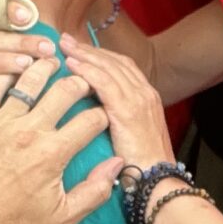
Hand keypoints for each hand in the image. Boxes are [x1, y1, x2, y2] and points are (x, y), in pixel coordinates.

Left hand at [0, 55, 118, 223]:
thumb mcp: (62, 218)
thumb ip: (95, 191)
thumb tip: (117, 165)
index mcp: (54, 152)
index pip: (91, 120)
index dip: (103, 114)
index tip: (103, 115)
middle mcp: (30, 130)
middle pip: (65, 90)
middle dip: (81, 82)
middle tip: (83, 83)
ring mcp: (2, 121)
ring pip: (29, 79)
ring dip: (45, 68)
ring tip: (53, 64)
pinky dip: (7, 76)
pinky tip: (16, 74)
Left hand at [56, 33, 175, 166]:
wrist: (158, 182)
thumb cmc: (144, 168)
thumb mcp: (136, 134)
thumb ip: (122, 119)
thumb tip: (100, 112)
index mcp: (147, 98)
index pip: (122, 66)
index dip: (100, 55)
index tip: (79, 50)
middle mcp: (145, 93)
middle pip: (114, 61)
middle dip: (89, 49)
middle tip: (66, 41)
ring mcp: (138, 100)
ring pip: (108, 68)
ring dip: (85, 55)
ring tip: (64, 47)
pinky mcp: (128, 111)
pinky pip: (104, 83)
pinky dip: (87, 71)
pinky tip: (71, 66)